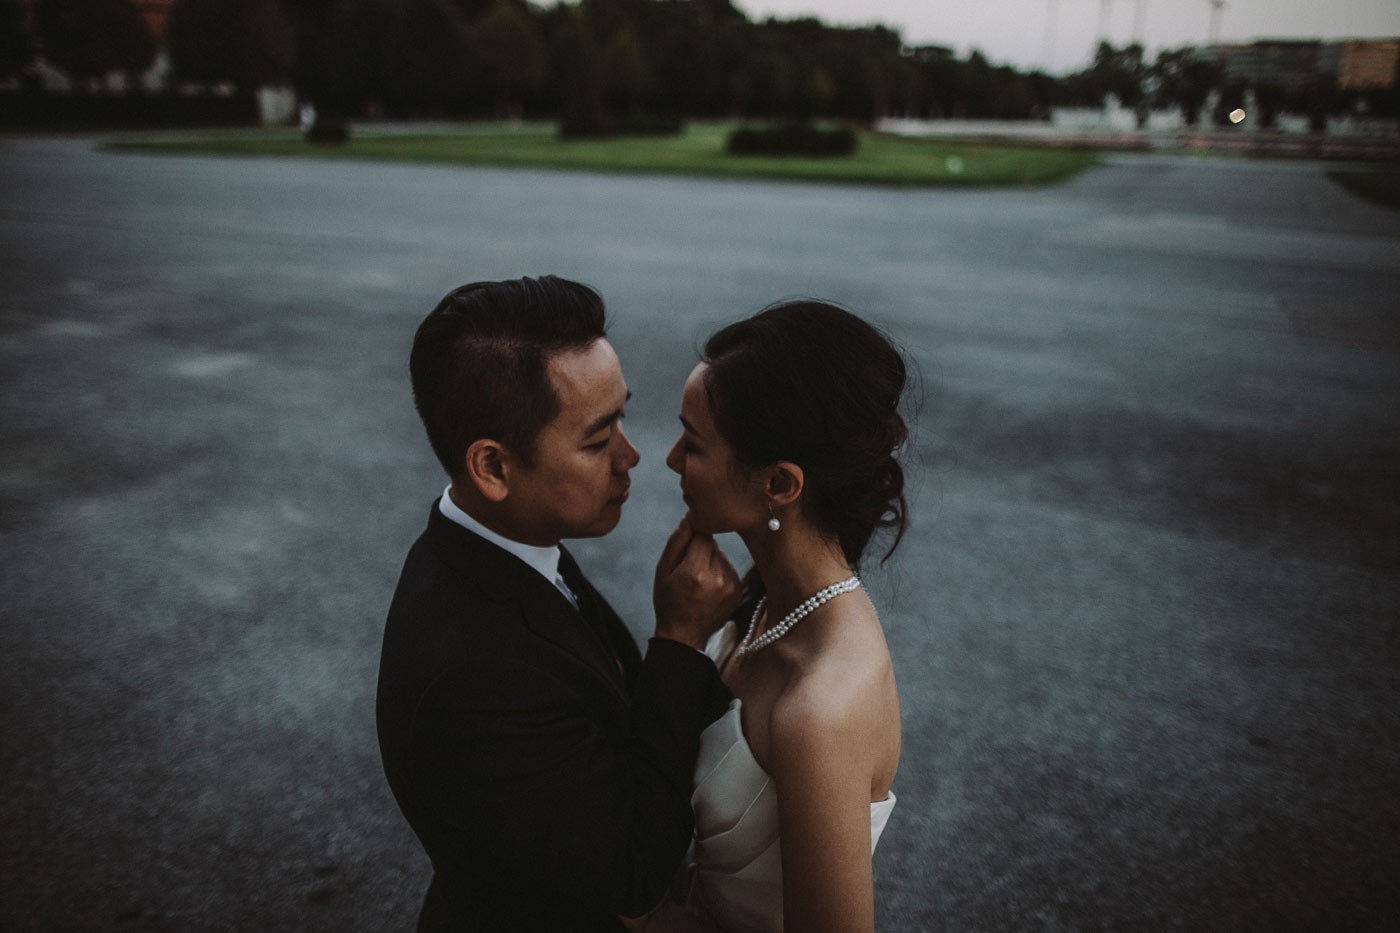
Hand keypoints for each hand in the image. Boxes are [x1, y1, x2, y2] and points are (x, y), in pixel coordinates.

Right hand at [652, 513, 741, 649]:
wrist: (684, 635)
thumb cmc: (668, 601)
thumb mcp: (662, 571)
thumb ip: (676, 542)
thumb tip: (689, 518)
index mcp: (696, 571)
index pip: (703, 534)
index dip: (693, 535)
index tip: (686, 541)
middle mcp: (717, 577)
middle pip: (713, 544)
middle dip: (700, 549)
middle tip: (687, 568)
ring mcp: (731, 586)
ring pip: (722, 556)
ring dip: (710, 561)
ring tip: (697, 580)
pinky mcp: (738, 592)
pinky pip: (729, 569)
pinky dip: (719, 572)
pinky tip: (708, 587)